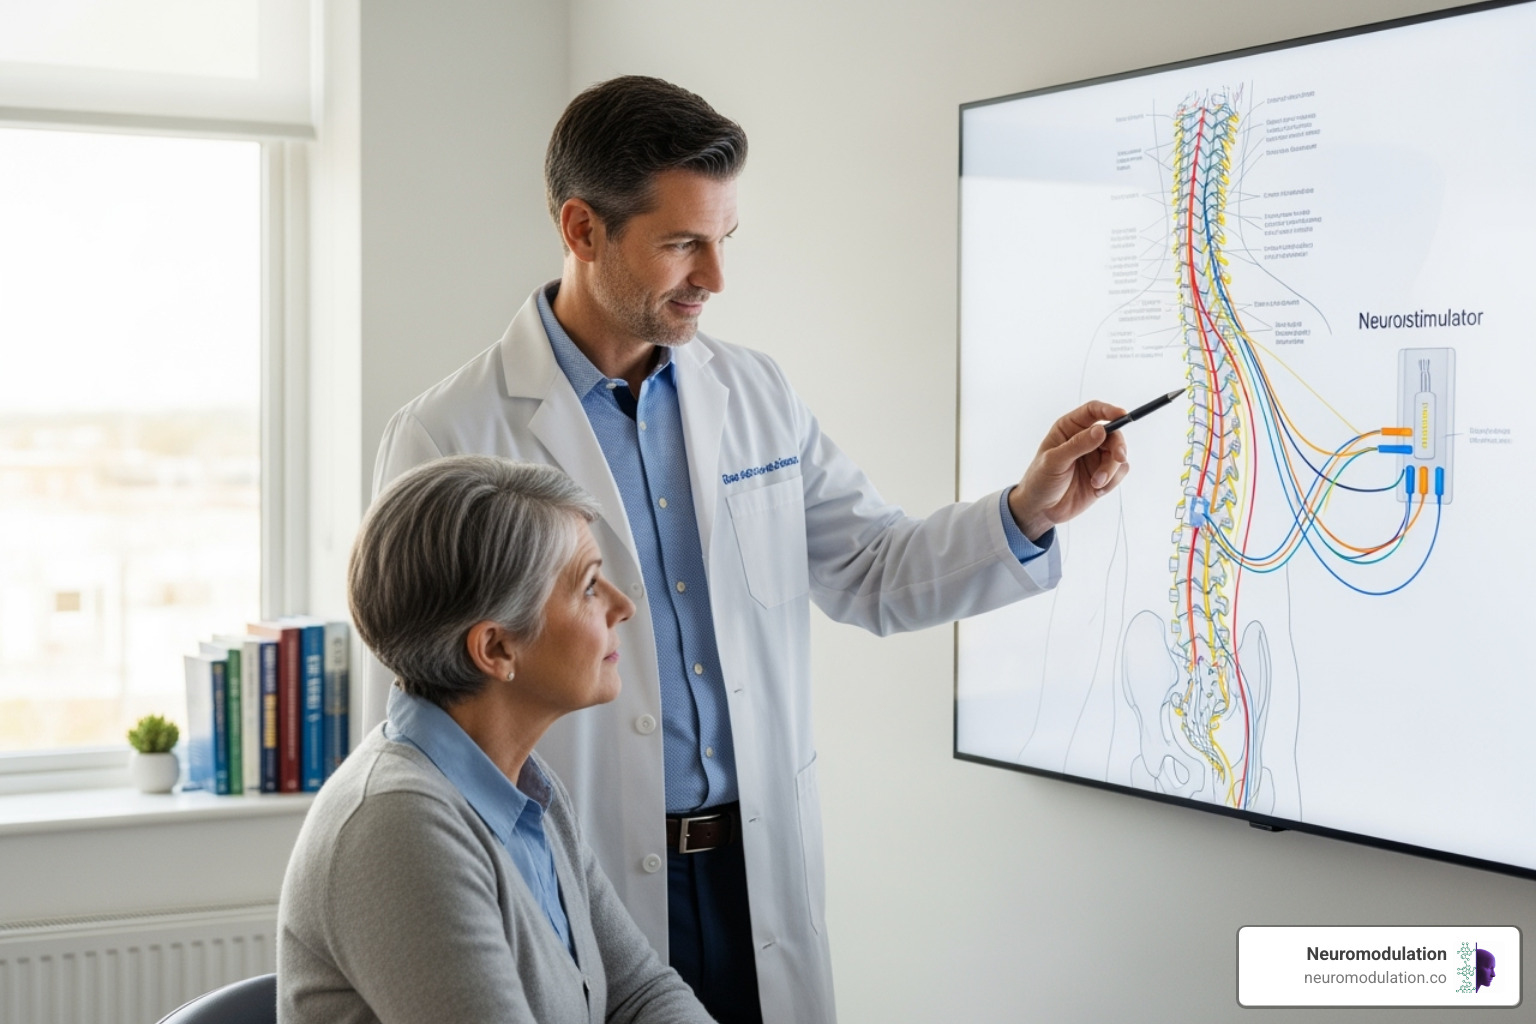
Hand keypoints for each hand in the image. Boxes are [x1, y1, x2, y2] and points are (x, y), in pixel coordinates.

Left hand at [1008, 400, 1130, 540]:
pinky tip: (1097, 491)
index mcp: (1069, 428)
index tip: (1123, 415)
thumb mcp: (1054, 461)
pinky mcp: (1103, 474)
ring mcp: (1096, 457)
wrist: (1040, 510)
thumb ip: (1077, 445)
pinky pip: (1120, 471)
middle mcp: (1085, 439)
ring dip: (1112, 470)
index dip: (1109, 410)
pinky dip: (1113, 481)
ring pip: (1119, 454)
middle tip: (1118, 458)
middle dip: (1118, 446)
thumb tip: (1101, 430)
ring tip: (1096, 484)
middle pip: (1113, 433)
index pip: (1093, 411)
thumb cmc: (1040, 480)